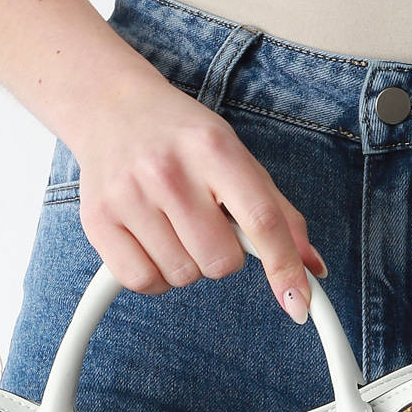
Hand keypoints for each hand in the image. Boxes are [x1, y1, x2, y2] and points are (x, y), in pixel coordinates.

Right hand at [69, 72, 327, 322]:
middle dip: (223, 255)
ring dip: (189, 263)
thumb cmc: (182, 138)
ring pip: (184, 276)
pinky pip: (144, 283)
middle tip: (206, 224)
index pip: (261, 220)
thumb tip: (314, 267)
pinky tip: (154, 243)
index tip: (299, 304)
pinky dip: (156, 276)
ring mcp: (128, 196)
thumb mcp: (236, 158)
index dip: (285, 268)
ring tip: (175, 225)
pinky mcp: (97, 221)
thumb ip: (278, 213)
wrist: (110, 107)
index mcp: (214, 148)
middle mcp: (169, 170)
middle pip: (221, 262)